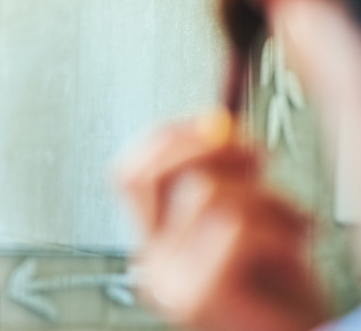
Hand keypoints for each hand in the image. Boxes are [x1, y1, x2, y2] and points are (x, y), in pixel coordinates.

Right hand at [117, 117, 329, 330]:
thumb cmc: (283, 292)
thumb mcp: (249, 218)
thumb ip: (223, 177)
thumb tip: (217, 126)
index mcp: (156, 244)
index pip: (129, 174)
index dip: (165, 139)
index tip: (209, 124)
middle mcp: (151, 264)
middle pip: (146, 175)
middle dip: (207, 149)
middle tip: (255, 158)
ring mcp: (168, 282)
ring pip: (204, 192)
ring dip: (266, 200)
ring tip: (289, 227)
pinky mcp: (196, 296)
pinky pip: (234, 225)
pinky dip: (279, 229)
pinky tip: (291, 254)